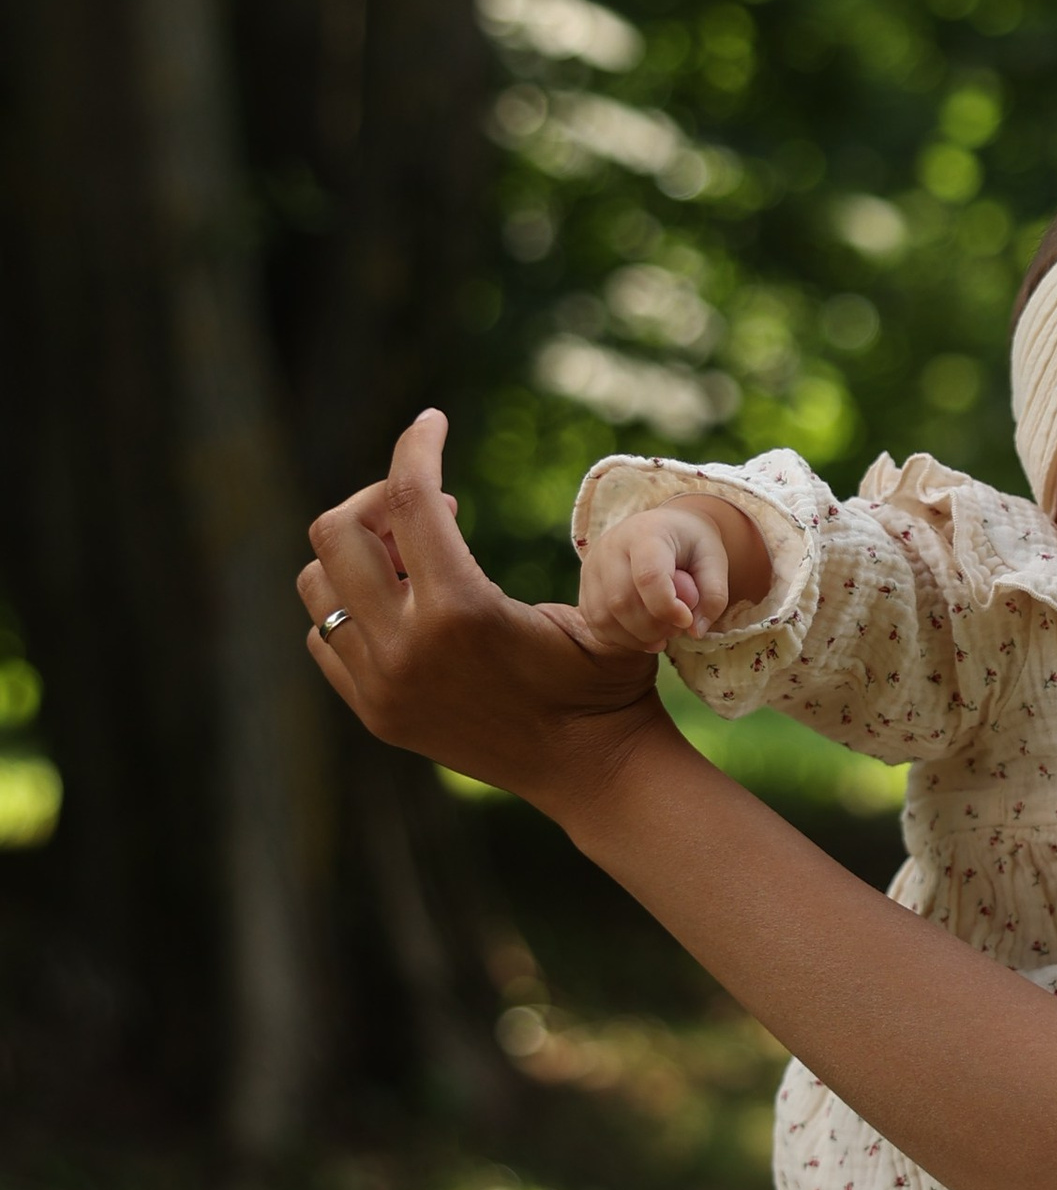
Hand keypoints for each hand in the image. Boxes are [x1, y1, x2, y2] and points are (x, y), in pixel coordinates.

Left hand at [299, 410, 671, 819]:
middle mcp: (406, 648)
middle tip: (428, 504)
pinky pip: (322, 635)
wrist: (587, 769)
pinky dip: (348, 605)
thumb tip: (593, 540)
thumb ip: (596, 561)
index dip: (418, 446)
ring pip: (316, 582)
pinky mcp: (371, 710)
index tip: (433, 420)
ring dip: (357, 553)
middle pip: (337, 532)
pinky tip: (400, 603)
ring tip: (413, 555)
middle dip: (377, 498)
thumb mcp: (607, 613)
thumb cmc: (606, 681)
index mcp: (462, 612)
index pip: (409, 500)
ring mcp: (380, 684)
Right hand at [579, 499, 747, 652]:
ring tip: (663, 633)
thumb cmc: (692, 545)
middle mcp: (611, 546)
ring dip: (637, 637)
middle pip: (622, 601)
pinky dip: (622, 638)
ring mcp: (592, 566)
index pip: (648, 576)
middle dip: (654, 628)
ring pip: (605, 618)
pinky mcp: (585, 585)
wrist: (666, 529)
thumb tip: (694, 631)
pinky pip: (596, 624)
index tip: (687, 620)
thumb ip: (713, 595)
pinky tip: (644, 634)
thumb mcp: (715, 561)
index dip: (667, 608)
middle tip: (677, 628)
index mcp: (647, 532)